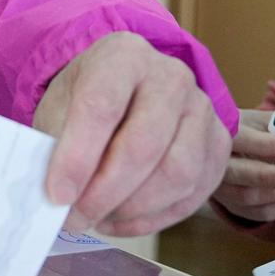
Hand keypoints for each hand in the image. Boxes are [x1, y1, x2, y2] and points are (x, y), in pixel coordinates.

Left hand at [34, 32, 231, 237]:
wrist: (125, 88)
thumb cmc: (87, 97)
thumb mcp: (59, 108)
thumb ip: (56, 147)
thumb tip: (57, 199)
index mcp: (124, 55)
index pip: (102, 107)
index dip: (78, 158)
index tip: (58, 196)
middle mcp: (171, 76)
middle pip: (144, 145)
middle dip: (106, 193)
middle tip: (76, 218)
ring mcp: (202, 109)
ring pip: (177, 174)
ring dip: (133, 209)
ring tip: (98, 217)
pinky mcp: (218, 143)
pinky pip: (194, 193)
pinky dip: (155, 218)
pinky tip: (122, 220)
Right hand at [210, 108, 274, 221]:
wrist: (229, 148)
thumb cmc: (246, 131)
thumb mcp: (259, 120)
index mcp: (220, 132)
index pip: (238, 139)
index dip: (264, 145)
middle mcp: (216, 162)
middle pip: (237, 173)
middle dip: (270, 177)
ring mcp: (221, 187)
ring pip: (248, 196)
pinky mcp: (233, 205)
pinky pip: (259, 212)